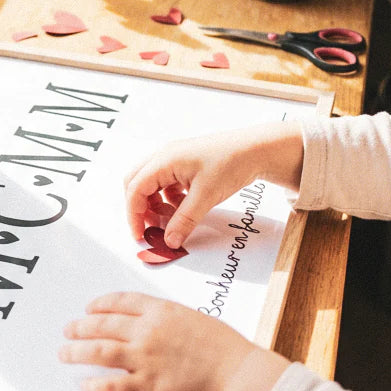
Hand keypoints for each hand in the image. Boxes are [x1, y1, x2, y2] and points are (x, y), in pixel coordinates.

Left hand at [59, 291, 289, 390]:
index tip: (89, 308)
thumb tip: (149, 323)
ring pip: (98, 352)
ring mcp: (144, 359)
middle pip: (102, 325)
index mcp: (161, 311)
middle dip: (80, 327)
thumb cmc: (225, 348)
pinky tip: (85, 385)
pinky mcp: (146, 387)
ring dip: (76, 352)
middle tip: (68, 330)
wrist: (236, 375)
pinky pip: (110, 385)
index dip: (100, 304)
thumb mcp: (194, 319)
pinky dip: (94, 385)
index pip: (120, 301)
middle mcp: (147, 331)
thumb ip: (168, 319)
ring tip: (64, 353)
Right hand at [124, 121, 304, 248]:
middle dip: (141, 209)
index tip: (140, 236)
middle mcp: (165, 157)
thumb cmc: (232, 163)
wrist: (256, 150)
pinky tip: (184, 209)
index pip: (135, 189)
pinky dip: (170, 200)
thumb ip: (184, 220)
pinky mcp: (185, 165)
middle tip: (152, 229)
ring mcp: (175, 160)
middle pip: (137, 184)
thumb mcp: (206, 196)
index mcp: (164, 160)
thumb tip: (170, 240)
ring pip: (152, 185)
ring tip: (172, 221)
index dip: (134, 215)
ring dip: (156, 205)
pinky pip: (167, 184)